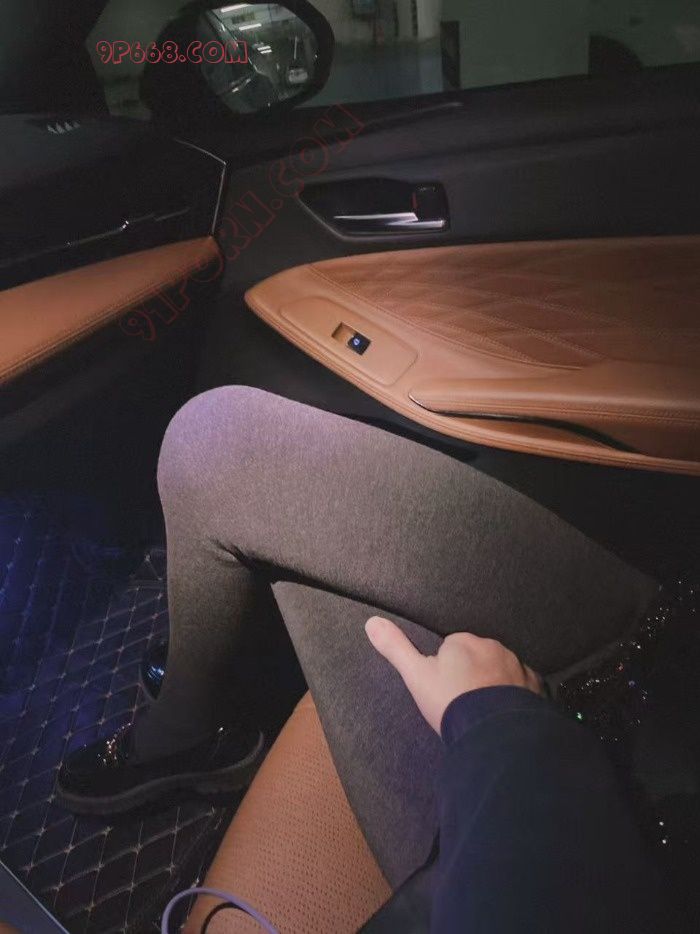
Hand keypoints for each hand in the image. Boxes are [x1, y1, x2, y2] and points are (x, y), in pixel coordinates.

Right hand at [365, 616, 542, 733]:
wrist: (492, 732)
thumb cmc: (450, 701)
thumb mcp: (416, 675)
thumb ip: (395, 648)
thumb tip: (371, 622)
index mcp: (464, 641)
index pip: (451, 648)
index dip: (445, 670)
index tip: (444, 690)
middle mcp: (493, 646)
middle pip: (477, 657)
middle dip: (471, 674)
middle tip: (463, 702)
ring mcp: (517, 665)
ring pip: (501, 669)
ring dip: (493, 683)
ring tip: (483, 711)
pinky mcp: (535, 685)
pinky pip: (523, 685)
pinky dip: (515, 695)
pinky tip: (505, 713)